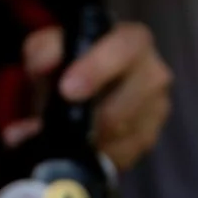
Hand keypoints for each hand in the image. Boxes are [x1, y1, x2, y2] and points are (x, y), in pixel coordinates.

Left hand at [4, 22, 172, 170]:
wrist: (92, 82)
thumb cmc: (75, 60)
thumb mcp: (53, 46)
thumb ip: (44, 49)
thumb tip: (41, 66)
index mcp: (134, 41)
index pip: (123, 50)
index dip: (96, 70)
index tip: (67, 91)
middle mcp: (154, 74)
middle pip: (129, 102)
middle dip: (93, 118)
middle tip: (58, 129)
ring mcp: (156, 110)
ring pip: (125, 133)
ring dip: (90, 141)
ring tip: (59, 141)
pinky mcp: (149, 138)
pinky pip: (123, 154)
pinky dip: (96, 156)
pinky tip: (78, 149)